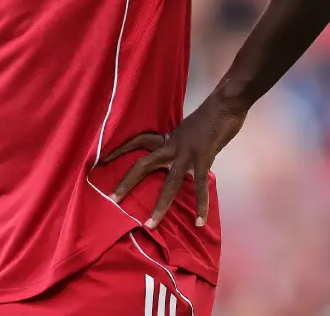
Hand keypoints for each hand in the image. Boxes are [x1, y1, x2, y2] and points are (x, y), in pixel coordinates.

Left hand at [101, 99, 246, 228]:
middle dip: (127, 182)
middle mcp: (172, 146)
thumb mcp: (187, 130)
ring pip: (169, 184)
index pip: (138, 142)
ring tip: (150, 225)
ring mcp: (187, 154)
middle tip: (112, 199)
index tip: (104, 159)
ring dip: (160, 206)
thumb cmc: (209, 116)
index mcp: (168, 139)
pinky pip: (200, 186)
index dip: (120, 149)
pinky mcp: (203, 159)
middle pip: (143, 165)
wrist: (225, 105)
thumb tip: (176, 156)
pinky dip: (201, 205)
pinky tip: (199, 221)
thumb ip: (179, 144)